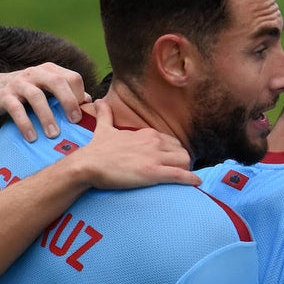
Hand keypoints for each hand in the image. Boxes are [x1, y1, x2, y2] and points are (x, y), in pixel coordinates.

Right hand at [0, 62, 91, 141]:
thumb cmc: (28, 93)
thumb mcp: (47, 89)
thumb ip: (67, 93)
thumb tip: (89, 102)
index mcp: (50, 70)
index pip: (72, 78)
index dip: (79, 95)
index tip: (82, 115)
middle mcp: (36, 73)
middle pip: (57, 82)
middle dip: (68, 102)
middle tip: (75, 121)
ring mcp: (19, 83)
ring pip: (37, 96)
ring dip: (47, 116)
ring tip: (53, 135)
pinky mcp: (5, 95)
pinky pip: (16, 109)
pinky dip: (25, 123)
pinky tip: (32, 137)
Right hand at [76, 99, 199, 189]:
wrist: (88, 164)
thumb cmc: (96, 149)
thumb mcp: (104, 128)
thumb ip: (105, 115)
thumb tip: (97, 100)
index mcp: (147, 134)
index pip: (172, 142)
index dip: (174, 153)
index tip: (172, 162)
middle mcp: (154, 142)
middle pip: (182, 151)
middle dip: (183, 163)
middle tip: (179, 173)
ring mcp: (154, 157)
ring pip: (185, 161)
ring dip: (187, 171)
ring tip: (184, 180)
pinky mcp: (153, 172)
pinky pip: (179, 175)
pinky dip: (190, 179)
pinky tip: (195, 183)